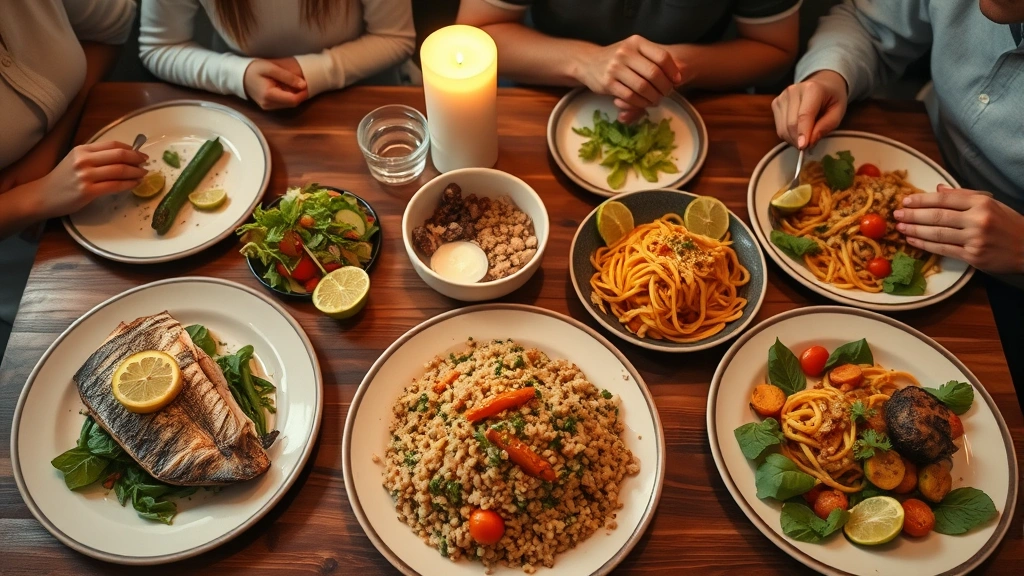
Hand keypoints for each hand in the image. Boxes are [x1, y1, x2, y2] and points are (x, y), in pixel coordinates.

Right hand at [36, 141, 147, 218]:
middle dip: (137, 159)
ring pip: (119, 170)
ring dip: (136, 172)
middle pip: (119, 156)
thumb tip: (123, 155)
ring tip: (143, 174)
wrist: (43, 196)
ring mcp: (86, 175)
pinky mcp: (88, 191)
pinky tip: (135, 184)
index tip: (140, 154)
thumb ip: (96, 156)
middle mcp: (84, 160)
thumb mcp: (76, 160)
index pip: (113, 145)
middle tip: (146, 163)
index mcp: (82, 149)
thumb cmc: (63, 179)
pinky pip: (115, 185)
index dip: (131, 149)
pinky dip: (129, 184)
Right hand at [243, 59, 307, 109]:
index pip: (293, 100)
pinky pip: (282, 103)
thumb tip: (303, 85)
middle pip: (292, 103)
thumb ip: (287, 77)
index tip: (308, 84)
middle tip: (302, 82)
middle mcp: (268, 105)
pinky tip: (286, 86)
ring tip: (294, 83)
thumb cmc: (254, 68)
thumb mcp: (271, 68)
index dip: (303, 93)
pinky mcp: (267, 106)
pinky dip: (287, 96)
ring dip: (294, 95)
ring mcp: (267, 107)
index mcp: (269, 96)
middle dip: (299, 94)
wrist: (239, 74)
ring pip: (288, 104)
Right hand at [577, 35, 687, 120]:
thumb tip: (677, 77)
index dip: (673, 71)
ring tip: (657, 100)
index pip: (662, 57)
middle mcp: (625, 52)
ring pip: (643, 87)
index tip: (677, 80)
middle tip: (667, 93)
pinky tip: (645, 103)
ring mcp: (615, 68)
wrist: (588, 62)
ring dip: (654, 97)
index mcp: (636, 42)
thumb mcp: (634, 49)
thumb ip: (652, 58)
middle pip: (654, 73)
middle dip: (665, 87)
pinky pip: (630, 97)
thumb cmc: (618, 58)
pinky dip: (641, 103)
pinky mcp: (608, 83)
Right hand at [771, 70, 848, 148]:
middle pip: (791, 124)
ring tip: (805, 138)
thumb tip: (810, 142)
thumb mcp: (838, 112)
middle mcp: (793, 91)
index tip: (803, 147)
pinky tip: (797, 131)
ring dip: (793, 139)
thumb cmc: (832, 99)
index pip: (804, 115)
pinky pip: (779, 128)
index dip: (803, 132)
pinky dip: (788, 135)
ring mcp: (782, 97)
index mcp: (812, 89)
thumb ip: (826, 126)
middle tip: (809, 146)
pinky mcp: (776, 103)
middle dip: (799, 140)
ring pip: (783, 128)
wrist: (822, 83)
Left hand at [894, 185, 1023, 273]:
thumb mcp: (991, 203)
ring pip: (937, 233)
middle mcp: (978, 219)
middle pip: (937, 216)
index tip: (905, 201)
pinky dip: (925, 244)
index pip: (945, 199)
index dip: (922, 200)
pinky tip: (912, 240)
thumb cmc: (1008, 223)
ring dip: (915, 230)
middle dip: (913, 215)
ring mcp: (975, 239)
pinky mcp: (973, 256)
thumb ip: (964, 195)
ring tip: (900, 227)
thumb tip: (938, 188)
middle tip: (897, 214)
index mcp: (982, 202)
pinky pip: (943, 249)